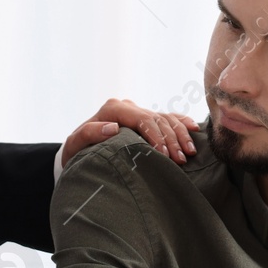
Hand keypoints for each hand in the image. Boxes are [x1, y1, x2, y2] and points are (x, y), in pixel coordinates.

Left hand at [62, 98, 199, 166]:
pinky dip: (181, 122)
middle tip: (181, 160)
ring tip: (189, 152)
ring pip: (165, 117)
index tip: (164, 156)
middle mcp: (127, 106)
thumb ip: (89, 133)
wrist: (77, 152)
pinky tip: (194, 129)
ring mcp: (137, 111)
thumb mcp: (74, 145)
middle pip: (157, 119)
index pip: (142, 119)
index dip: (156, 137)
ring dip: (180, 134)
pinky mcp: (144, 119)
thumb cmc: (75, 152)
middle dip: (171, 140)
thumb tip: (112, 127)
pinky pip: (167, 116)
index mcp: (113, 109)